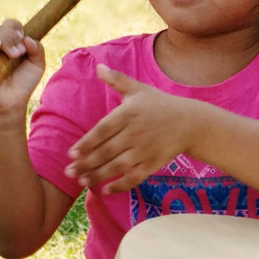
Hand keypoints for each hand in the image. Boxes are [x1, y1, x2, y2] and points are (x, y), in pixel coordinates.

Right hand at [0, 20, 44, 118]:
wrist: (10, 105)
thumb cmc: (22, 86)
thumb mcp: (36, 66)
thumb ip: (37, 50)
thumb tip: (27, 38)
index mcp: (9, 44)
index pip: (10, 26)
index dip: (16, 28)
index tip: (24, 40)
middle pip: (1, 27)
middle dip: (12, 36)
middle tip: (19, 53)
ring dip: (4, 39)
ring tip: (14, 55)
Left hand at [66, 66, 194, 193]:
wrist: (190, 122)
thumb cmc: (160, 104)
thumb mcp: (138, 89)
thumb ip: (117, 80)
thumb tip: (98, 66)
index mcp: (128, 114)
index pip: (102, 131)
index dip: (86, 144)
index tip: (71, 154)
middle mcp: (135, 133)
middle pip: (106, 152)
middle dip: (86, 164)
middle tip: (68, 172)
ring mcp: (144, 150)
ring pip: (117, 166)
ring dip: (98, 176)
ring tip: (81, 182)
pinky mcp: (153, 164)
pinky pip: (134, 177)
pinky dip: (121, 186)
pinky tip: (106, 191)